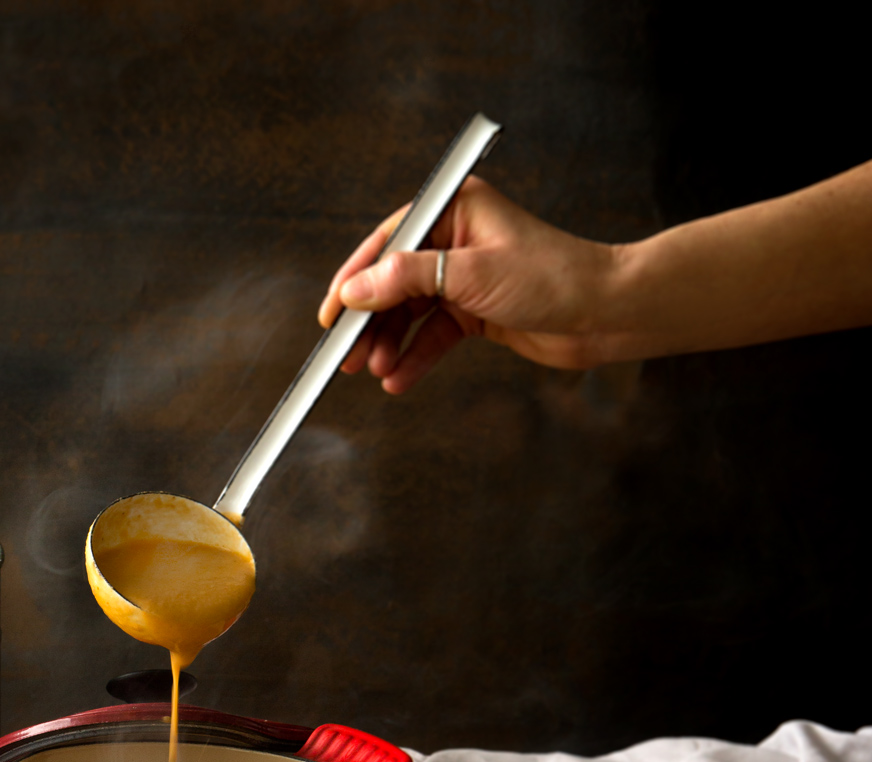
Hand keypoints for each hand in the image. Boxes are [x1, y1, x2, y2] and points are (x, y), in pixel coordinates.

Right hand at [317, 177, 619, 388]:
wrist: (604, 313)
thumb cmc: (552, 277)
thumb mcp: (470, 274)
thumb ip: (407, 279)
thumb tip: (356, 289)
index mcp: (454, 209)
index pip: (387, 242)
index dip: (354, 280)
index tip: (331, 314)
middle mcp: (455, 239)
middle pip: (393, 281)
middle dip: (369, 321)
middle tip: (344, 353)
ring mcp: (464, 276)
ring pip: (410, 312)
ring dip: (390, 343)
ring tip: (374, 370)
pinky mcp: (475, 310)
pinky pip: (432, 334)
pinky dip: (415, 356)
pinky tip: (398, 378)